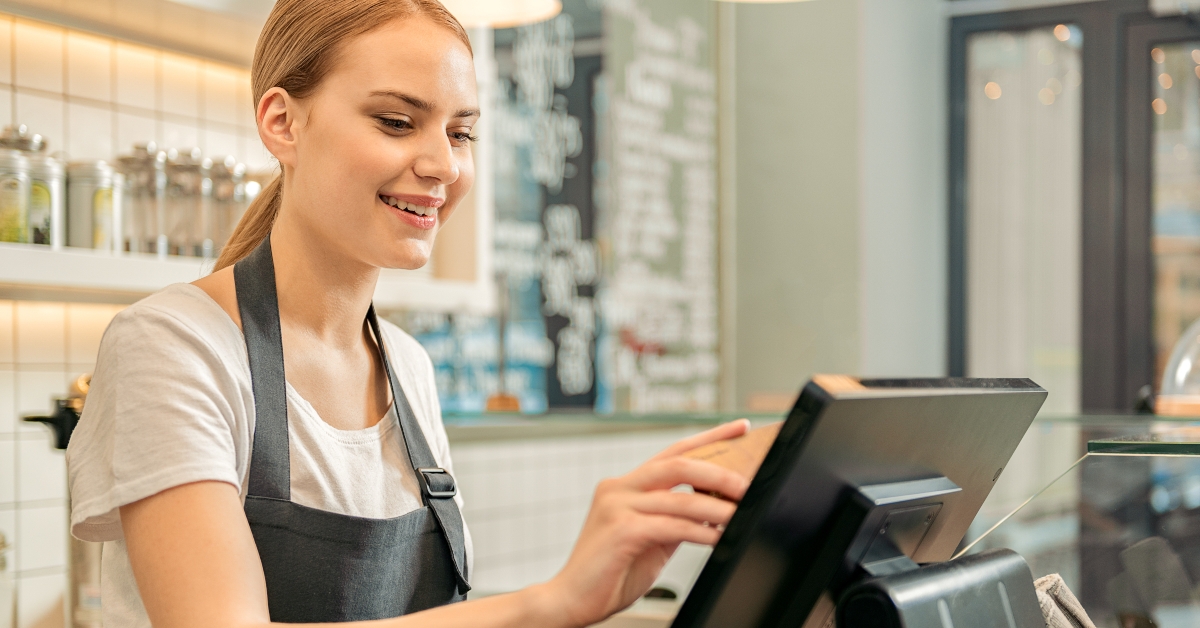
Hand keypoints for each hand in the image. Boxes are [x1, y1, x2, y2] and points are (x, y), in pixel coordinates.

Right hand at [541, 420, 751, 626]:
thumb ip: (676, 518)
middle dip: (719, 472)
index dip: (710, 437)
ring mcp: (617, 506)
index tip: (740, 428)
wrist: (571, 600)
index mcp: (626, 485)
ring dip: (718, 508)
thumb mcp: (652, 538)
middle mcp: (619, 487)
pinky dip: (701, 532)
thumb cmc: (610, 572)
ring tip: (742, 515)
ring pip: (680, 497)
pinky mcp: (621, 529)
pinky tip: (718, 538)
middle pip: (679, 464)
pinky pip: (672, 525)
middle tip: (747, 485)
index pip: (674, 451)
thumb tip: (714, 508)